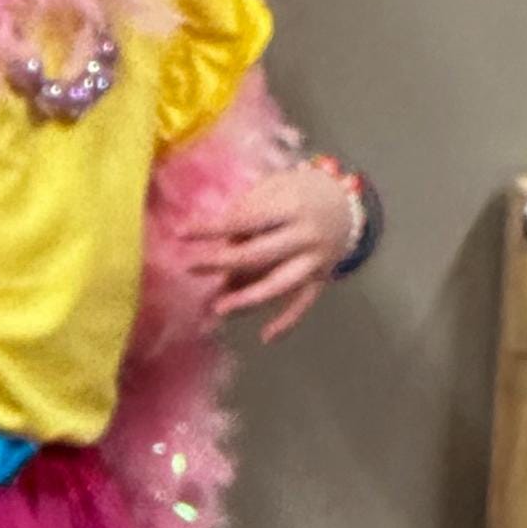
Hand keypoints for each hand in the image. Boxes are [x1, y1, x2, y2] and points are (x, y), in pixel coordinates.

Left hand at [178, 164, 352, 344]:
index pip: (244, 220)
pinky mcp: (321, 278)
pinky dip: (287, 321)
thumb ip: (247, 216)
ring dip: (247, 299)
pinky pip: (303, 303)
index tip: (182, 233)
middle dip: (221, 262)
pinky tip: (267, 336)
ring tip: (219, 309)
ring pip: (279, 285)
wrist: (345, 201)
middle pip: (258, 255)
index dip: (211, 228)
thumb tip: (220, 251)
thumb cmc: (296, 193)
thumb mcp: (272, 190)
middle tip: (190, 267)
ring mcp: (315, 260)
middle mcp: (305, 235)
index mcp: (290, 208)